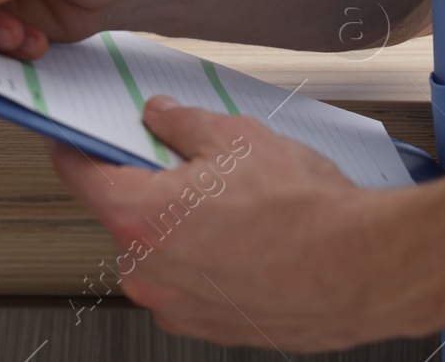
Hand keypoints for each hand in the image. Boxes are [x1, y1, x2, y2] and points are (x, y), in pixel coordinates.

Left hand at [54, 96, 414, 350]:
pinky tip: (247, 241)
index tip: (76, 136)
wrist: (368, 269)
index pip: (76, 172)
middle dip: (148, 186)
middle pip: (121, 213)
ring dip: (181, 227)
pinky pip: (188, 283)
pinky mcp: (206, 328)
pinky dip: (206, 261)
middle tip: (192, 167)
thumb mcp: (234, 138)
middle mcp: (145, 271)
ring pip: (158, 250)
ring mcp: (174, 307)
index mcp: (137, 217)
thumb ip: (180, 123)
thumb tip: (159, 116)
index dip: (77, 146)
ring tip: (236, 208)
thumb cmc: (306, 211)